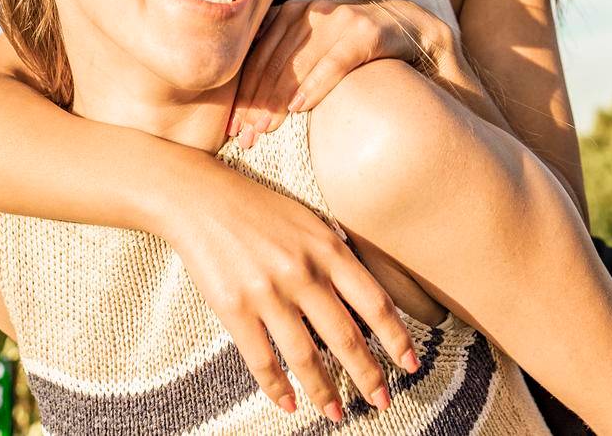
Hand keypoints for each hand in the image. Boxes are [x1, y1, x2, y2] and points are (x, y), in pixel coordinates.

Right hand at [159, 159, 420, 417]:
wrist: (201, 198)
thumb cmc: (259, 208)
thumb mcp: (309, 221)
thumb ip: (335, 256)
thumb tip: (363, 297)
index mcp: (327, 249)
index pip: (374, 303)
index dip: (396, 338)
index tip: (410, 364)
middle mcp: (302, 273)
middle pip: (345, 337)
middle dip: (368, 376)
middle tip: (382, 402)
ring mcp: (267, 293)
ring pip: (305, 356)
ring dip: (324, 391)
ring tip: (337, 413)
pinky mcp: (234, 309)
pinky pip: (261, 359)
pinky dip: (277, 387)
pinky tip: (289, 404)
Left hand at [230, 0, 452, 144]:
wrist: (412, 30)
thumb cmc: (356, 47)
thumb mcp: (317, 48)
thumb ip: (285, 60)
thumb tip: (244, 101)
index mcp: (292, 13)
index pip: (257, 57)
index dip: (242, 92)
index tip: (231, 127)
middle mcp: (312, 12)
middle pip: (273, 62)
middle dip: (255, 103)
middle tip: (244, 137)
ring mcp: (339, 19)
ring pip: (298, 64)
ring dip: (277, 100)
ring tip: (264, 130)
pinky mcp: (365, 32)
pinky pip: (335, 62)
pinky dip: (315, 85)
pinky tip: (299, 109)